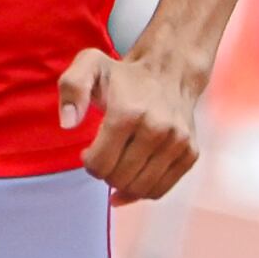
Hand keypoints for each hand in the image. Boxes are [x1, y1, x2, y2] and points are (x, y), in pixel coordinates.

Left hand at [60, 48, 199, 204]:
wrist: (168, 72)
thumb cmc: (123, 76)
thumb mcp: (89, 66)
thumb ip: (72, 88)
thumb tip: (68, 124)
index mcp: (129, 112)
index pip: (99, 164)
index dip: (88, 162)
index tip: (89, 151)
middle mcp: (157, 129)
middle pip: (119, 178)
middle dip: (105, 173)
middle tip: (105, 156)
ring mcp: (177, 142)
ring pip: (140, 189)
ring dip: (122, 184)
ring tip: (119, 165)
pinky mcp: (190, 153)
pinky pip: (160, 189)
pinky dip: (142, 191)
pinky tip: (133, 178)